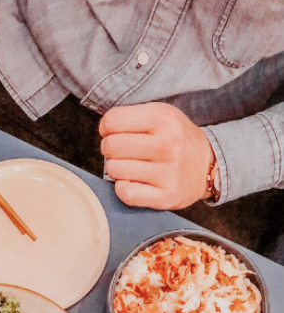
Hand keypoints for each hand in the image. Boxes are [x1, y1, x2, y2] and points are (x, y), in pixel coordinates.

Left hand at [99, 102, 213, 209]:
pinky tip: (133, 182)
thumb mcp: (161, 115)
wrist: (208, 165)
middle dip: (110, 150)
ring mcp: (168, 172)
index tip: (114, 132)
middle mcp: (167, 144)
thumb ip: (132, 117)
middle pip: (111, 147)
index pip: (112, 121)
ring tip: (131, 166)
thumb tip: (104, 129)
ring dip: (117, 170)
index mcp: (163, 118)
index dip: (107, 128)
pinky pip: (126, 193)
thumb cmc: (175, 139)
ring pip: (115, 170)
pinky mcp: (165, 196)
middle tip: (123, 152)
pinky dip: (123, 188)